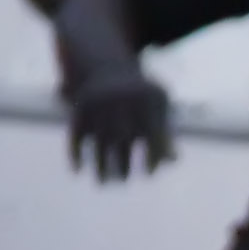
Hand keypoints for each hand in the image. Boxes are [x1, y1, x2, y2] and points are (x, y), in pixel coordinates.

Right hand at [63, 64, 173, 183]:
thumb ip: (167, 130)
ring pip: (98, 139)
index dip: (152, 155)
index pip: (152, 133)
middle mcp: (120, 100)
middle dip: (123, 161)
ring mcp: (98, 103)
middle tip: (123, 180)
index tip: (150, 173)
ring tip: (104, 182)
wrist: (105, 67)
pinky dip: (75, 152)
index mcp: (146, 98)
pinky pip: (75, 133)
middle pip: (122, 138)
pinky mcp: (79, 107)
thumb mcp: (158, 105)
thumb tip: (173, 160)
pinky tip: (77, 170)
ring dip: (99, 164)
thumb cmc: (140, 95)